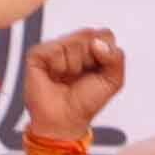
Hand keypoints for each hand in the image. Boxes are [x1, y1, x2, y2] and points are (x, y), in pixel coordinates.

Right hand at [21, 25, 126, 141]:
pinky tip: (55, 76)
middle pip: (90, 34)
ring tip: (67, 77)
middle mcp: (73, 44)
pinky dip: (59, 66)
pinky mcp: (38, 53)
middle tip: (81, 75)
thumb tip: (97, 42)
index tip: (98, 71)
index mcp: (92, 48)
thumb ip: (116, 57)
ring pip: (73, 42)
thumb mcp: (113, 80)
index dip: (106, 54)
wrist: (66, 119)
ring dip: (75, 65)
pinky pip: (56, 50)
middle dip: (91, 59)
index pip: (105, 35)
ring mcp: (55, 47)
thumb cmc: (87, 101)